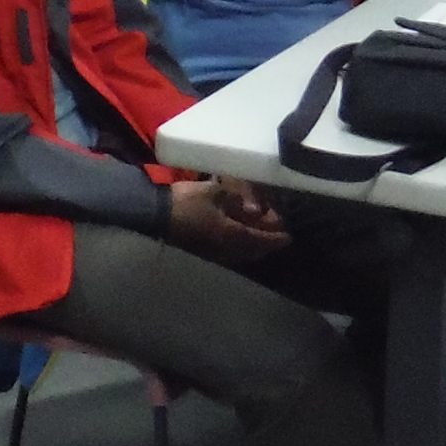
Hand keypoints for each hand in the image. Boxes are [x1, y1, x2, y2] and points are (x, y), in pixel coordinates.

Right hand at [164, 174, 288, 262]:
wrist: (156, 215)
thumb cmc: (186, 202)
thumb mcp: (214, 192)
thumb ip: (237, 198)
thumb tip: (254, 207)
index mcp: (232, 235)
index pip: (261, 239)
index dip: (277, 238)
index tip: (290, 236)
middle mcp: (227, 249)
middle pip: (254, 250)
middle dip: (267, 242)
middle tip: (276, 232)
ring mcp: (214, 253)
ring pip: (242, 253)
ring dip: (254, 246)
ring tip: (259, 234)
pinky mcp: (204, 251)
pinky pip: (231, 253)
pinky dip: (241, 247)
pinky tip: (239, 237)